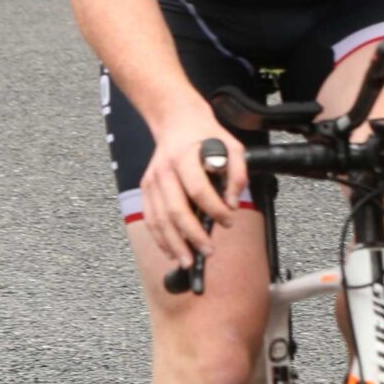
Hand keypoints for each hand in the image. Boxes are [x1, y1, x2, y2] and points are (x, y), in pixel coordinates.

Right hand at [140, 103, 247, 267]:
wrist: (177, 121)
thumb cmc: (207, 136)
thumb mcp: (233, 146)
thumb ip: (237, 173)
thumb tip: (233, 202)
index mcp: (185, 157)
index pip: (198, 190)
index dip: (215, 209)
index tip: (229, 220)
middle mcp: (164, 170)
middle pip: (175, 210)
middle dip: (192, 235)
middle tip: (208, 251)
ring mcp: (151, 181)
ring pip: (159, 219)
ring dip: (174, 243)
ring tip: (188, 261)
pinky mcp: (146, 189)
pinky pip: (150, 218)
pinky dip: (160, 238)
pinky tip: (171, 251)